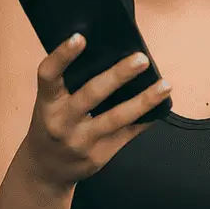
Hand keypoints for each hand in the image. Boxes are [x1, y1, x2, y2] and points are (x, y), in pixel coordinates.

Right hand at [23, 34, 170, 189]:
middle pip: (91, 94)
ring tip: (164, 85)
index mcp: (46, 103)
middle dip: (118, 75)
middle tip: (141, 59)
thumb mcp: (48, 106)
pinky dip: (145, 120)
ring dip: (143, 100)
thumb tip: (106, 55)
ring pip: (116, 118)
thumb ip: (68, 85)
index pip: (49, 74)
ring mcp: (81, 141)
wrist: (45, 171)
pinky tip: (161, 107)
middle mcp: (62, 122)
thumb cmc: (51, 127)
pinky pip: (127, 134)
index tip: (80, 37)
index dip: (62, 55)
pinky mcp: (98, 155)